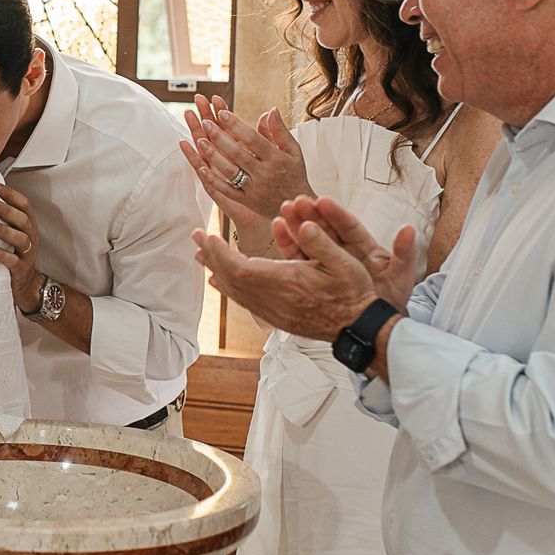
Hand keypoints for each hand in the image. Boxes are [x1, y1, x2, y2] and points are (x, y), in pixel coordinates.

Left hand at [0, 183, 45, 311]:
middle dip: (5, 209)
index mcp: (28, 225)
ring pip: (20, 238)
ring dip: (4, 230)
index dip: (10, 194)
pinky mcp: (21, 269)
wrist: (25, 285)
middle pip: (21, 219)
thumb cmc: (14, 255)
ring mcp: (28, 253)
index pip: (23, 204)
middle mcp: (31, 237)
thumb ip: (2, 220)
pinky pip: (12, 260)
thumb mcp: (10, 235)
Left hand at [179, 97, 313, 246]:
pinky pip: (227, 190)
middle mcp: (265, 174)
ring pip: (230, 171)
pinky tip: (201, 167)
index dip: (236, 125)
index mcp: (276, 159)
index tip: (221, 112)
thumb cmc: (294, 174)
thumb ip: (280, 130)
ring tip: (199, 140)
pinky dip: (213, 179)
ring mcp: (254, 189)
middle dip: (220, 137)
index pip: (253, 139)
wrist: (296, 205)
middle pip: (238, 153)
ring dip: (213, 155)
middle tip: (205, 122)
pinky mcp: (246, 201)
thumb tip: (271, 109)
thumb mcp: (294, 151)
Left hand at [192, 217, 379, 343]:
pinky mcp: (276, 318)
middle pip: (231, 278)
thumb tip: (302, 224)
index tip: (207, 235)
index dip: (220, 252)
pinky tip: (220, 281)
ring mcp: (274, 312)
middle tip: (196, 238)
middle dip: (212, 256)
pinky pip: (244, 302)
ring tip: (202, 256)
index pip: (241, 266)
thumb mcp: (345, 263)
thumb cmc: (354, 294)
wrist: (358, 329)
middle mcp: (275, 300)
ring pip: (235, 291)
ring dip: (216, 271)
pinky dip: (229, 288)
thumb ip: (321, 242)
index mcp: (287, 283)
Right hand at [271, 196, 421, 309]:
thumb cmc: (390, 302)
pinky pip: (301, 257)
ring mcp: (330, 264)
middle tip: (297, 202)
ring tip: (285, 211)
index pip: (349, 228)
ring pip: (312, 240)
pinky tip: (280, 229)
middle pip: (328, 230)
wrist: (375, 328)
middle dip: (312, 214)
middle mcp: (347, 253)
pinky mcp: (316, 275)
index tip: (323, 201)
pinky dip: (290, 243)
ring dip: (298, 225)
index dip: (336, 214)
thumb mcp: (400, 278)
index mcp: (366, 250)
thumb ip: (404, 254)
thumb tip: (409, 230)